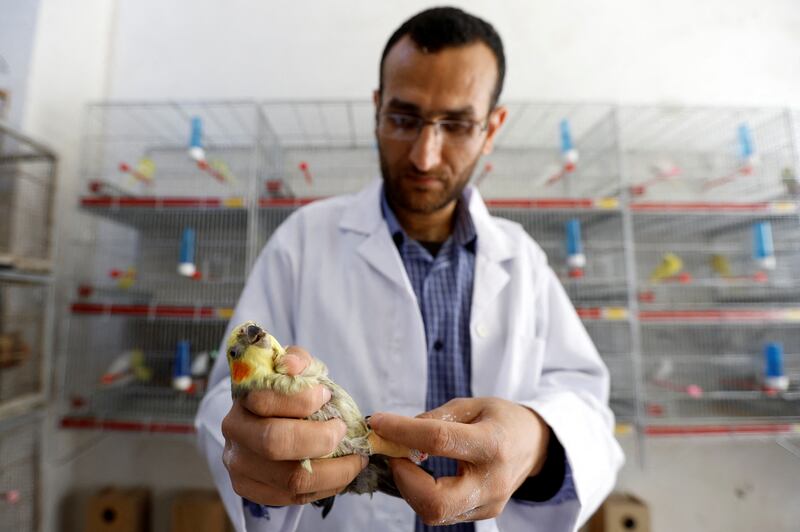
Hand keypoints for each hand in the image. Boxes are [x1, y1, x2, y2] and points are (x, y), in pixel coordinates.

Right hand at [221, 346, 366, 505]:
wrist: (267, 419)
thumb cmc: (287, 393)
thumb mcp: (295, 369)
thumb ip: (298, 361)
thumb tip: (292, 366)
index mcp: (242, 398)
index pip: (265, 400)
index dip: (302, 399)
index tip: (326, 395)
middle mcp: (235, 433)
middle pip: (275, 443)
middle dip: (321, 438)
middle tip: (344, 431)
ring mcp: (239, 466)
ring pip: (290, 479)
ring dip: (334, 470)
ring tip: (355, 458)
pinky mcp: (250, 490)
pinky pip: (294, 498)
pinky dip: (326, 488)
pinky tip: (340, 473)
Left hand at [368, 397, 549, 524]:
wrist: (535, 444)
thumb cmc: (502, 419)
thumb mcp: (472, 405)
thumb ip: (436, 417)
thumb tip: (398, 431)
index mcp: (492, 443)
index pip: (439, 441)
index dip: (402, 432)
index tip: (379, 422)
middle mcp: (492, 480)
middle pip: (436, 500)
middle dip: (403, 478)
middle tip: (394, 453)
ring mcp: (489, 503)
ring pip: (435, 512)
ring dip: (409, 487)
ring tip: (406, 460)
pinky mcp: (483, 514)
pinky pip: (442, 512)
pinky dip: (421, 493)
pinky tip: (420, 473)